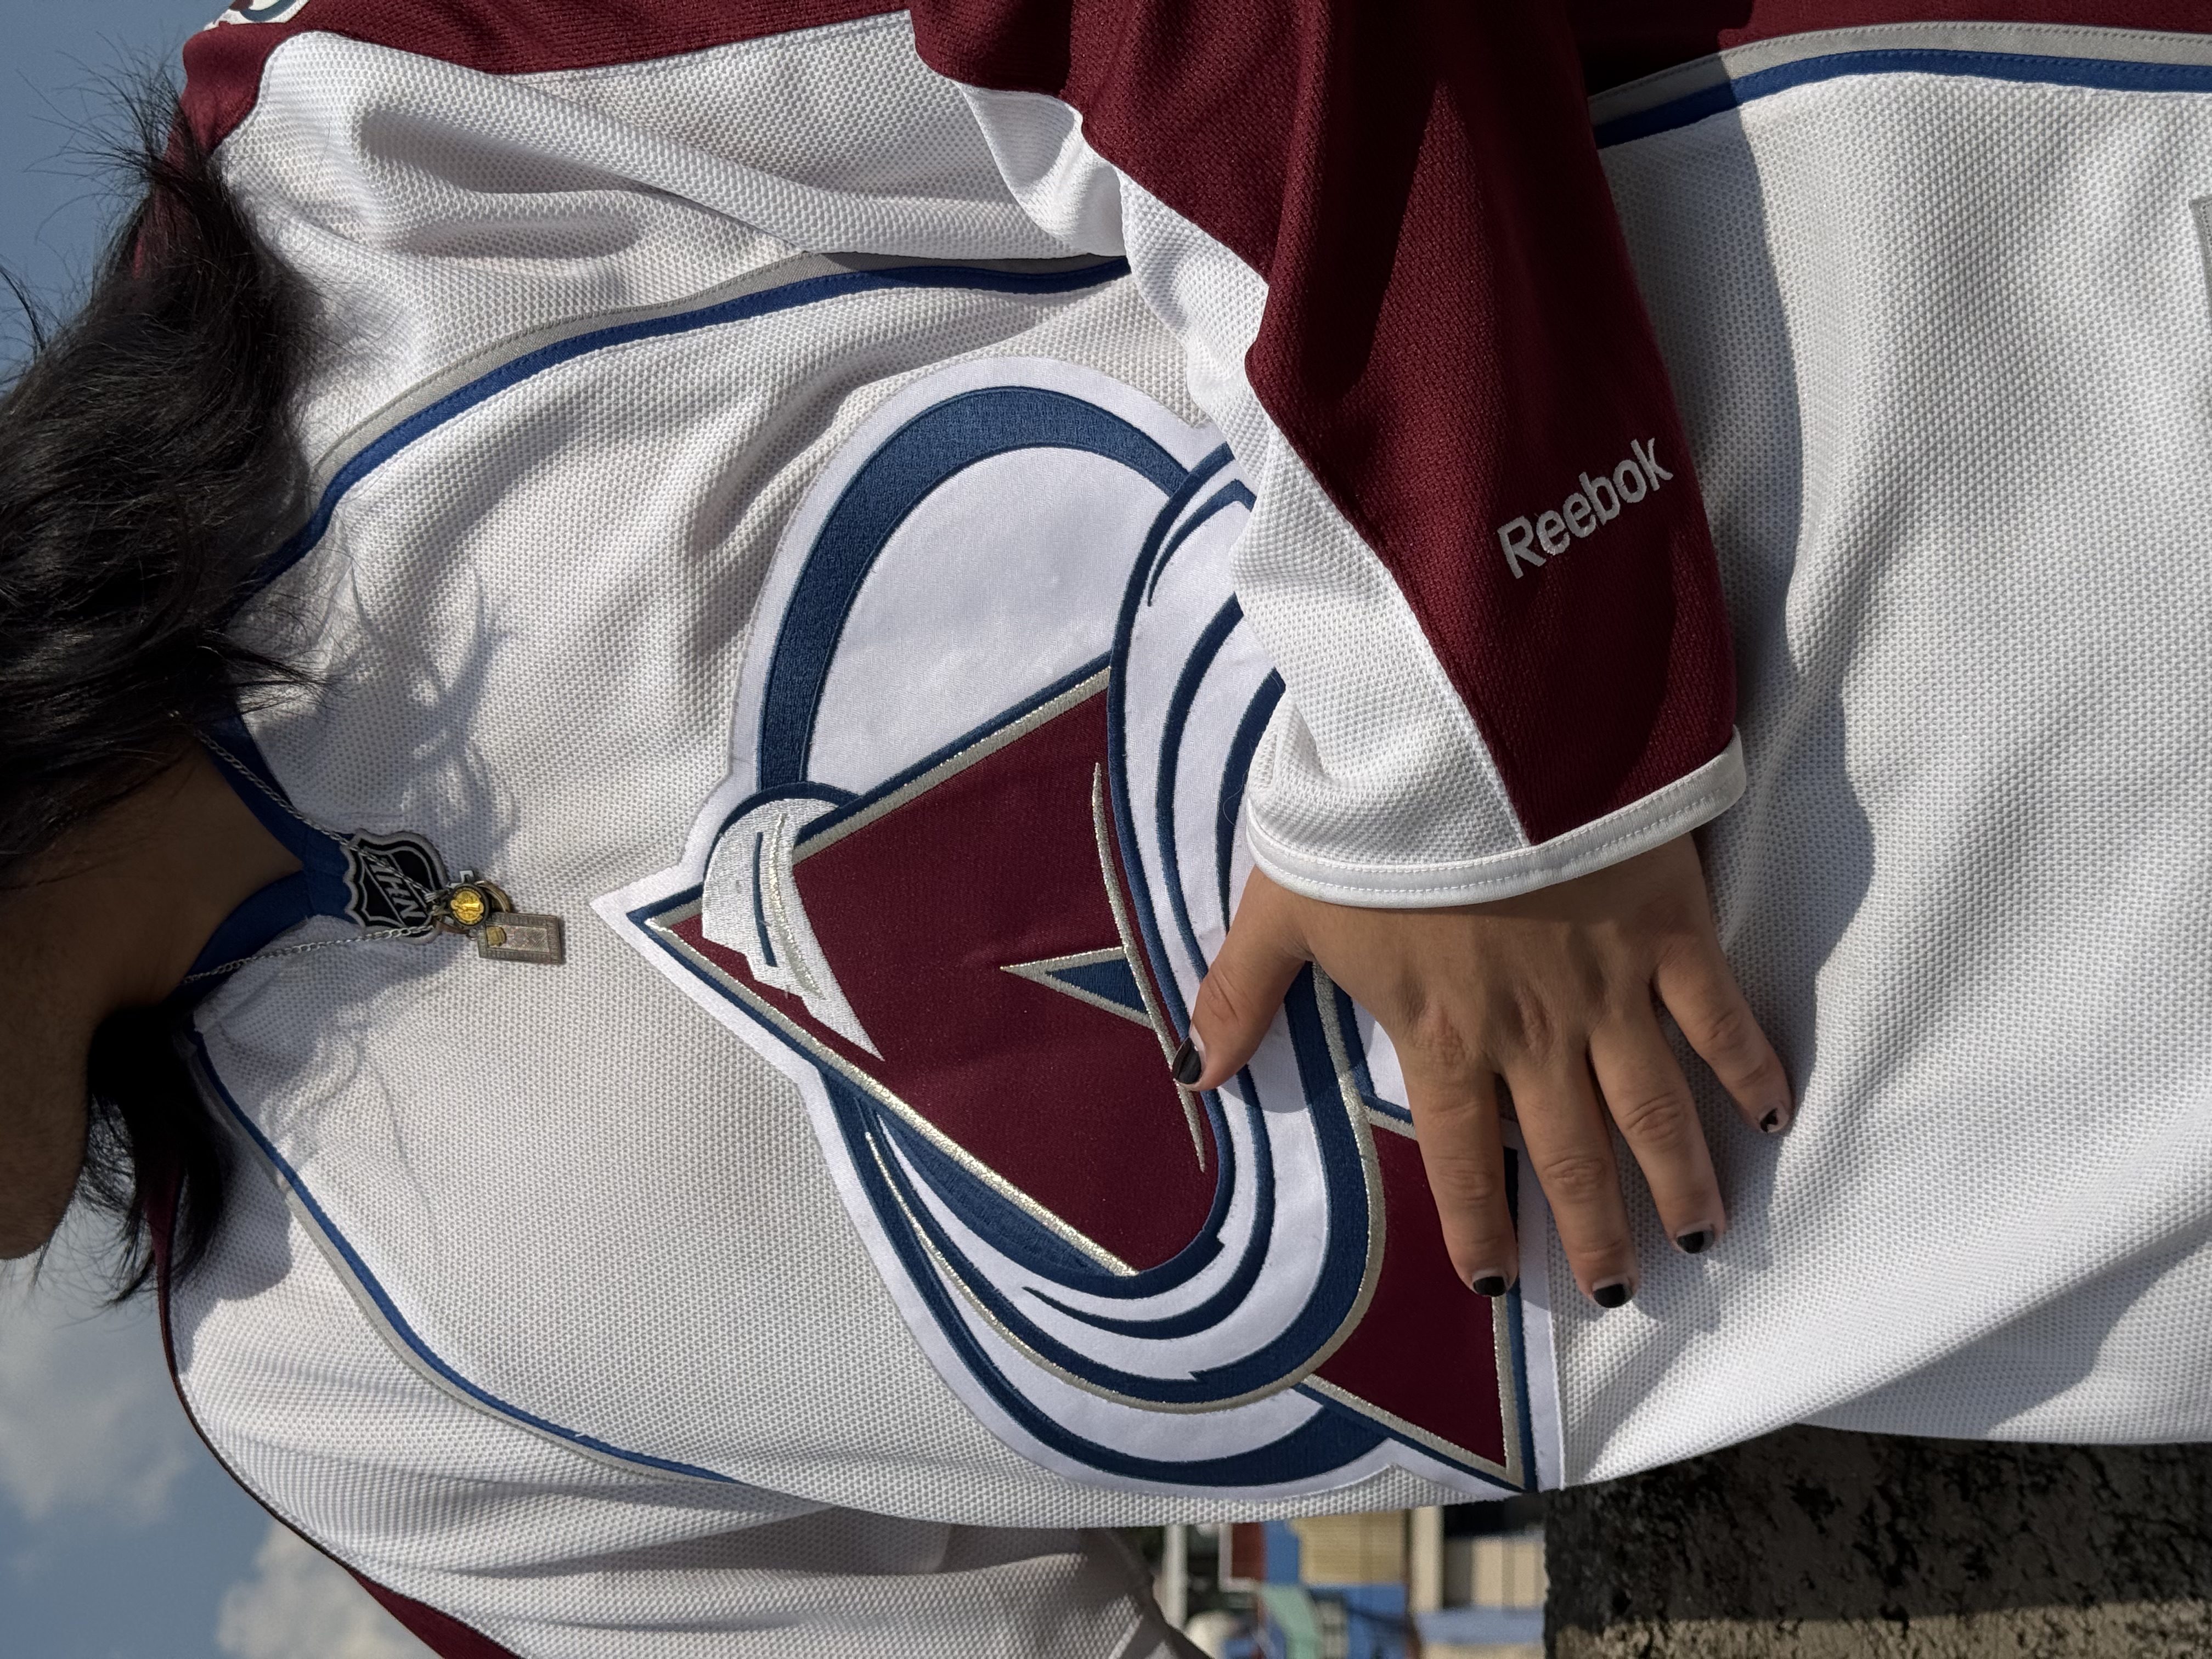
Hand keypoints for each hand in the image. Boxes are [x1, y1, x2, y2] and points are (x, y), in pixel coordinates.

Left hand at [1178, 835, 1790, 1306]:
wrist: (1468, 744)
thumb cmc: (1368, 824)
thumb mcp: (1285, 908)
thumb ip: (1242, 994)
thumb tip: (1194, 1073)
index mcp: (1443, 1036)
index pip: (1462, 1160)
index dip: (1480, 1227)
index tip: (1500, 1285)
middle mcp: (1533, 1034)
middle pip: (1572, 1155)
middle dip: (1595, 1231)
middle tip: (1619, 1292)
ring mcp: (1609, 988)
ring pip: (1654, 1108)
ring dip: (1680, 1178)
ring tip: (1698, 1235)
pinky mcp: (1667, 930)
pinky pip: (1716, 1015)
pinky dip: (1749, 1067)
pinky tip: (1772, 1114)